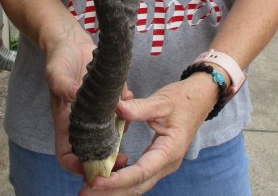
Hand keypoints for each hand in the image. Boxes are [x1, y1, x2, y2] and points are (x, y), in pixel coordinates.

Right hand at [46, 32, 132, 175]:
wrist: (72, 42)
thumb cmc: (59, 59)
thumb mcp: (56, 72)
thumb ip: (62, 85)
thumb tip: (74, 96)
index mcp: (66, 120)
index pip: (67, 154)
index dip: (78, 166)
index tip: (95, 169)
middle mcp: (82, 118)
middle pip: (94, 148)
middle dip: (108, 156)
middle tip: (125, 157)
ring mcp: (96, 108)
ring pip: (111, 130)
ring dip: (121, 130)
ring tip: (128, 120)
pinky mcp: (109, 96)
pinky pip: (121, 109)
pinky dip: (128, 108)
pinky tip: (128, 95)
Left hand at [80, 74, 217, 194]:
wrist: (199, 98)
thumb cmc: (183, 100)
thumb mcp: (161, 102)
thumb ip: (139, 108)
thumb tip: (116, 108)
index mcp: (169, 151)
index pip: (140, 173)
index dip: (116, 180)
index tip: (95, 181)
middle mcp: (166, 163)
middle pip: (137, 186)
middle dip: (111, 192)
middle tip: (84, 192)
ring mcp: (163, 163)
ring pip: (138, 184)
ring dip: (115, 188)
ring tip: (91, 187)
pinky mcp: (158, 158)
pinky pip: (139, 175)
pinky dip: (122, 178)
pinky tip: (107, 175)